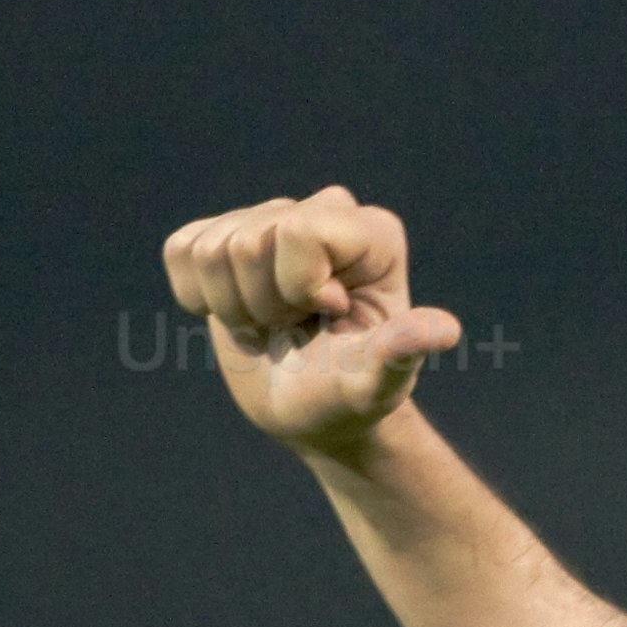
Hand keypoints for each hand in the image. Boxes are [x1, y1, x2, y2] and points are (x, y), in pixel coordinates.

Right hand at [163, 188, 461, 454]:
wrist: (313, 413)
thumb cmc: (351, 397)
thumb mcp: (376, 381)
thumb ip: (402, 350)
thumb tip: (446, 331)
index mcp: (373, 233)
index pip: (298, 232)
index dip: (297, 288)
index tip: (328, 317)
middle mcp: (326, 212)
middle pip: (248, 242)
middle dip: (264, 305)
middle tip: (296, 330)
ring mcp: (272, 220)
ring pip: (209, 249)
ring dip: (233, 307)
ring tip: (272, 327)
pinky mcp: (225, 237)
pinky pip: (180, 250)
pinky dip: (197, 298)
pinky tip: (241, 316)